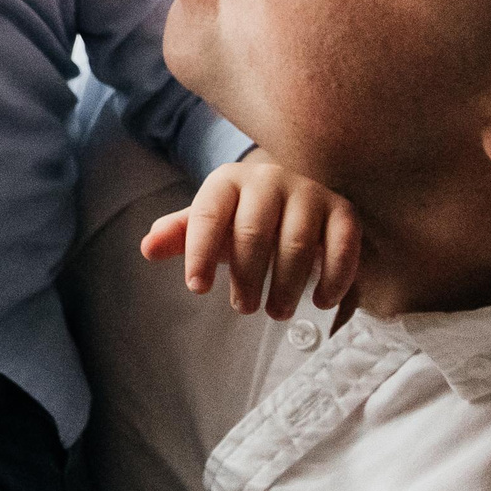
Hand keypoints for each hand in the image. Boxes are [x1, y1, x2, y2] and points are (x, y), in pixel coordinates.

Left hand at [140, 154, 361, 322]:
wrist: (289, 196)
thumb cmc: (239, 217)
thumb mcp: (207, 224)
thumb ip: (179, 235)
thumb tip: (148, 248)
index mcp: (227, 181)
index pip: (208, 216)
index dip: (199, 253)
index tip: (197, 289)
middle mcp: (268, 179)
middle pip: (253, 232)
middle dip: (246, 276)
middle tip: (243, 308)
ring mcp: (309, 193)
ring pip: (297, 242)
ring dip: (287, 284)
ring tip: (277, 312)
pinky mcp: (342, 211)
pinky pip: (342, 244)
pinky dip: (334, 277)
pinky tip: (321, 301)